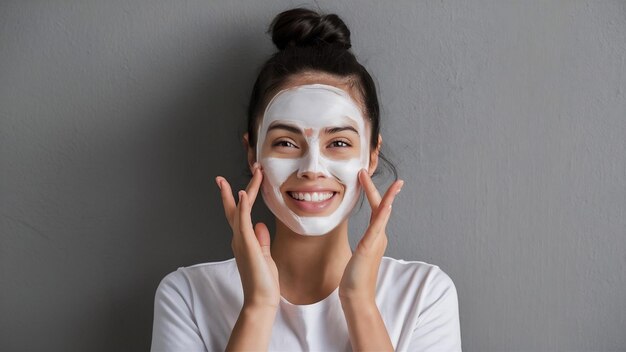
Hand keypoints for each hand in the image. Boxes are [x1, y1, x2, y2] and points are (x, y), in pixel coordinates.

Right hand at [216, 164, 279, 309]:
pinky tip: (242, 194)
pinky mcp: (246, 243)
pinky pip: (243, 221)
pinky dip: (241, 207)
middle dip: (234, 188)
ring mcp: (241, 240)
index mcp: (242, 240)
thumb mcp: (265, 255)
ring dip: (246, 190)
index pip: (240, 214)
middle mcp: (238, 237)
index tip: (244, 182)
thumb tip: (261, 224)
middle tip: (241, 170)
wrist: (261, 300)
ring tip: (254, 173)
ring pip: (240, 209)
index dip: (241, 197)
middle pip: (234, 207)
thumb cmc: (263, 281)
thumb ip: (261, 239)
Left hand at [339, 170, 403, 303]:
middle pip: (381, 207)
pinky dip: (383, 216)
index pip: (376, 209)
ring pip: (383, 214)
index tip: (365, 177)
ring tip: (391, 183)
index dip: (372, 192)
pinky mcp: (369, 248)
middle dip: (377, 188)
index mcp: (375, 237)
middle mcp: (379, 237)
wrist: (356, 296)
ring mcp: (376, 242)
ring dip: (386, 197)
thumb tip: (361, 242)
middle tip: (367, 170)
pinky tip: (386, 205)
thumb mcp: (358, 255)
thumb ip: (362, 245)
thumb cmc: (354, 278)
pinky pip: (377, 228)